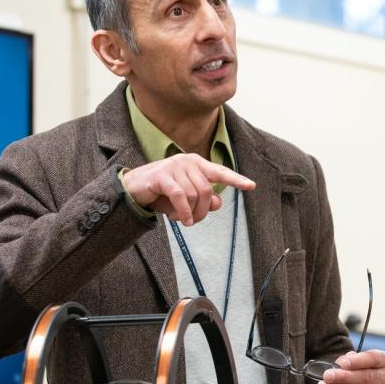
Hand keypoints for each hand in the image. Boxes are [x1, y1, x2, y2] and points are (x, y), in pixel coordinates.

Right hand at [122, 153, 254, 225]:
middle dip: (202, 212)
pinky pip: (180, 196)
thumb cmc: (162, 193)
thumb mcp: (186, 198)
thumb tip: (218, 203)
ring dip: (189, 213)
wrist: (133, 189)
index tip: (251, 186)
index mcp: (197, 164)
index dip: (236, 180)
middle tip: (192, 222)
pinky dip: (183, 211)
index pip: (220, 172)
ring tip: (180, 219)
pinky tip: (181, 220)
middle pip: (208, 191)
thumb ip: (204, 199)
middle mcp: (187, 161)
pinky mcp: (162, 175)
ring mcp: (174, 166)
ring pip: (194, 196)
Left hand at [317, 350, 384, 383]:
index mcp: (384, 360)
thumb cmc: (360, 371)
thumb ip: (348, 360)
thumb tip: (339, 366)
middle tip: (327, 376)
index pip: (374, 358)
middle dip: (344, 377)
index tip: (343, 363)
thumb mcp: (355, 361)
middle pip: (366, 377)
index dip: (358, 361)